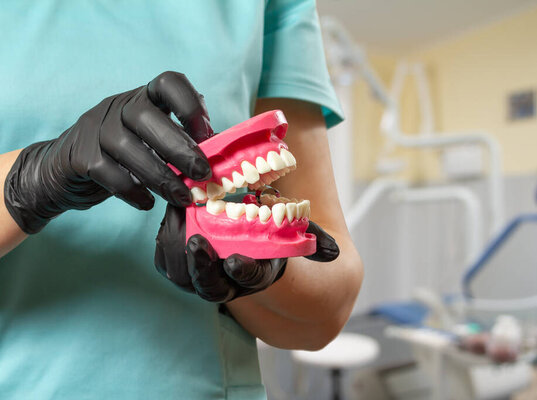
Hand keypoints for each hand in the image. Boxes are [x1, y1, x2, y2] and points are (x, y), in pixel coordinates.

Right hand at [4, 71, 212, 233]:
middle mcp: (117, 106)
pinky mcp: (78, 155)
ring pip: (125, 146)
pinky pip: (106, 172)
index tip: (207, 135)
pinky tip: (147, 204)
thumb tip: (222, 154)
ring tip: (182, 198)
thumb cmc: (127, 157)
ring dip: (159, 176)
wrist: (67, 172)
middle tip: (202, 174)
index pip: (167, 82)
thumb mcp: (154, 141)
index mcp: (144, 98)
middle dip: (179, 147)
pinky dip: (131, 190)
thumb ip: (182, 142)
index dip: (190, 105)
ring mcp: (94, 128)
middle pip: (145, 115)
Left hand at [154, 204, 339, 301]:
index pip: (249, 280)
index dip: (242, 273)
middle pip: (207, 285)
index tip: (235, 262)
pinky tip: (170, 212)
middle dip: (199, 265)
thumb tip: (333, 251)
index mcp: (255, 276)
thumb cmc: (272, 237)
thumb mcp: (296, 236)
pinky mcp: (181, 265)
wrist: (249, 243)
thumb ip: (314, 241)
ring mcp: (201, 277)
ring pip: (181, 274)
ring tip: (177, 216)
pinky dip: (165, 238)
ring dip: (176, 248)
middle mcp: (227, 283)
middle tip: (196, 241)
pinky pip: (165, 260)